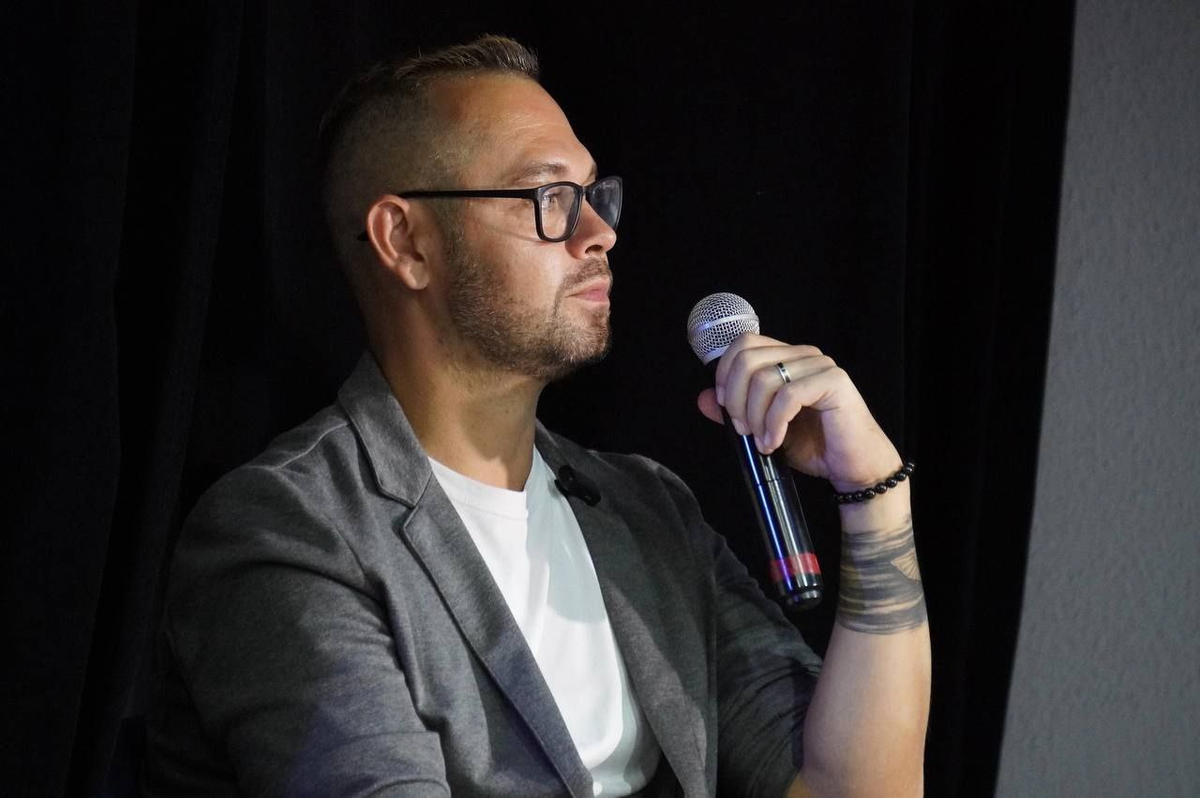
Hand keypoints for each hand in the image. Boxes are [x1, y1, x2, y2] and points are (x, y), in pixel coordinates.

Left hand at [696, 333, 901, 491]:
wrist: (853, 467)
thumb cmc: (815, 446)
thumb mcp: (764, 428)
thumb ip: (734, 412)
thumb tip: (703, 399)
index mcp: (787, 358)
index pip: (743, 345)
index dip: (725, 375)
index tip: (725, 409)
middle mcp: (803, 355)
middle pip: (747, 358)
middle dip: (735, 399)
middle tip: (743, 430)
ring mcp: (820, 366)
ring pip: (764, 378)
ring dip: (755, 416)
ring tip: (762, 441)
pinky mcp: (834, 383)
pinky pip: (788, 396)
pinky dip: (773, 424)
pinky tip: (774, 442)